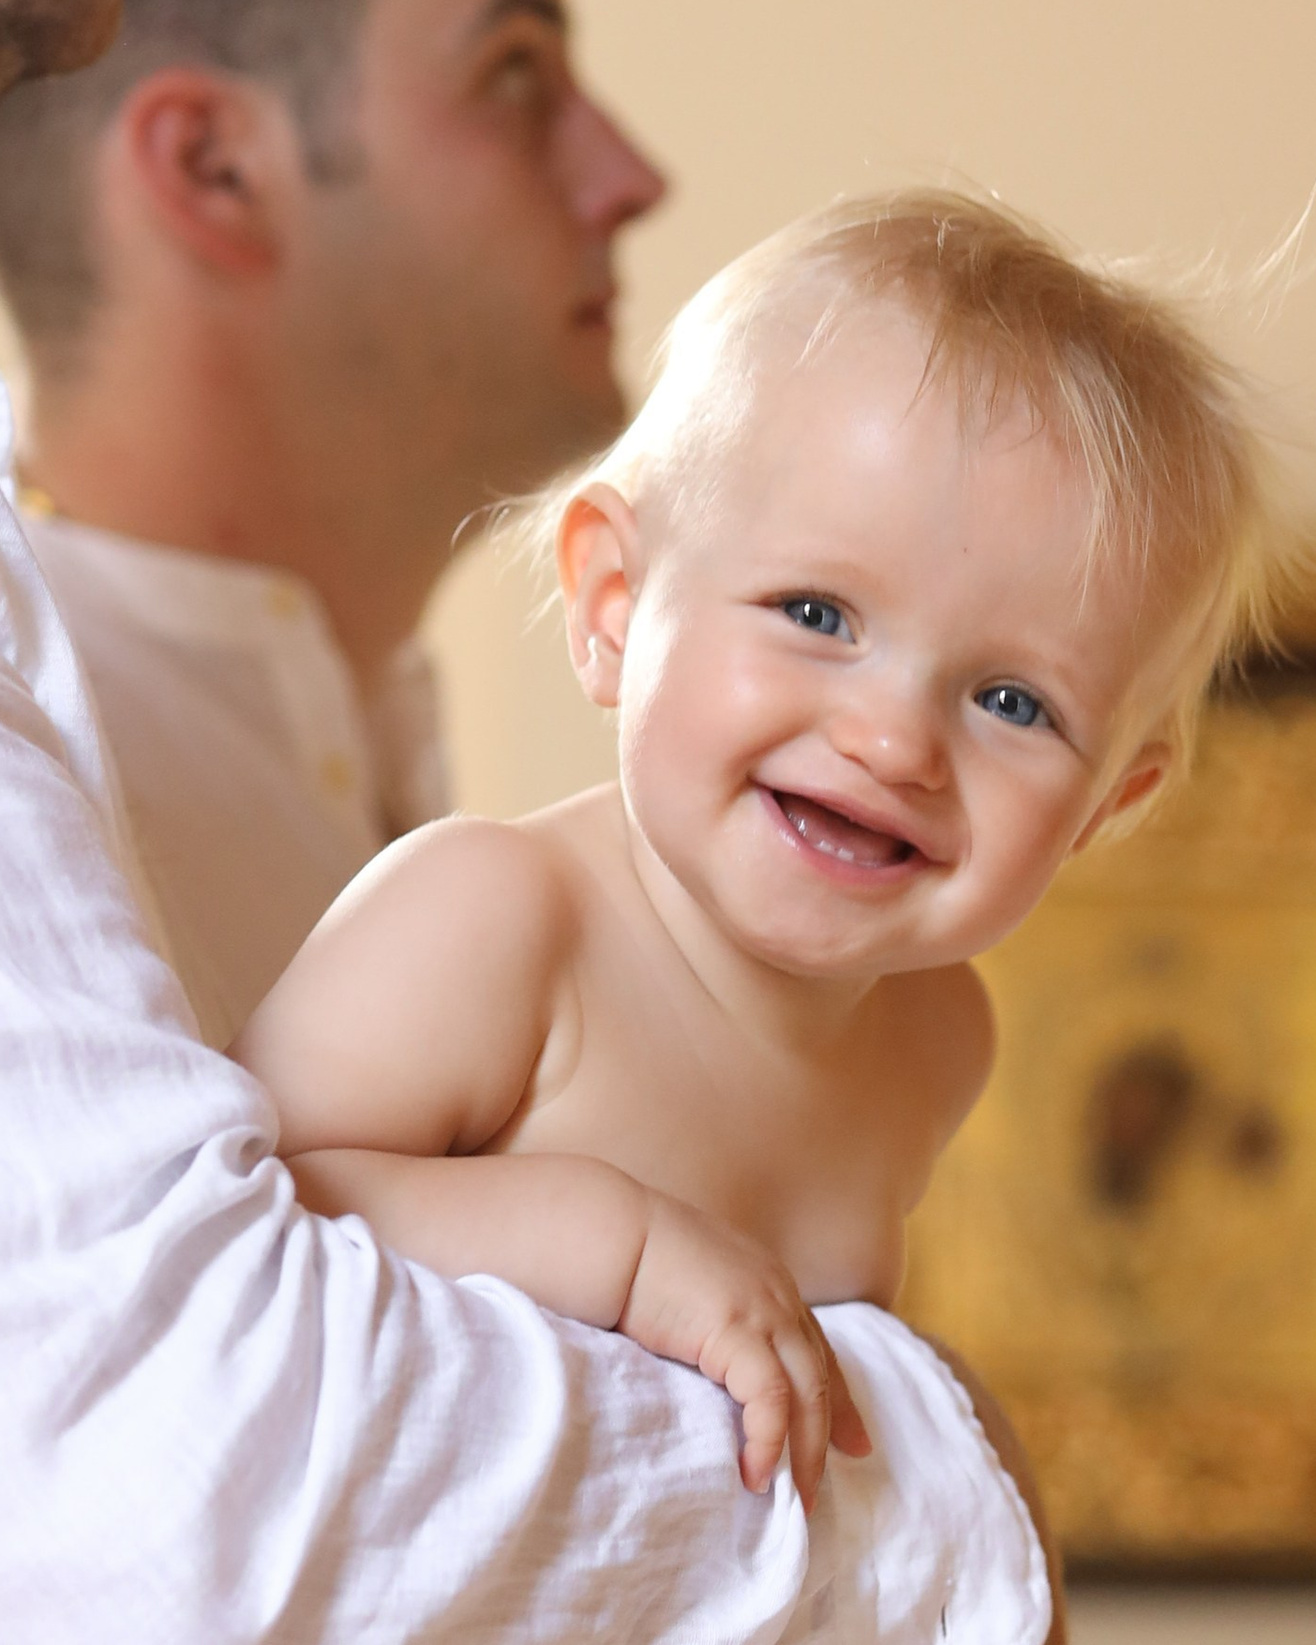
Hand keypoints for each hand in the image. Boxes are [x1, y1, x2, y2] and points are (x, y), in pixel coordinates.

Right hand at [618, 1191, 870, 1511]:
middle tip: (821, 1489)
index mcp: (769, 1282)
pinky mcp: (737, 1330)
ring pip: (807, 1393)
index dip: (837, 1398)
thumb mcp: (695, 1283)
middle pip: (820, 1376)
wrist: (613, 1235)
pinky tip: (757, 1472)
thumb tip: (711, 1357)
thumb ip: (716, 1314)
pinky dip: (768, 1441)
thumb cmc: (636, 1256)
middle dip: (829, 1436)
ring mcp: (763, 1310)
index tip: (854, 1442)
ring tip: (795, 1500)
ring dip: (805, 1453)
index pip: (816, 1349)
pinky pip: (770, 1400)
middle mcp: (778, 1294)